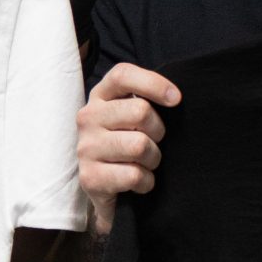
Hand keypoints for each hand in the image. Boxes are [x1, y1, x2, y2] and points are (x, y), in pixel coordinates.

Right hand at [76, 64, 180, 234]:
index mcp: (100, 96)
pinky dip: (146, 182)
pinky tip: (138, 181)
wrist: (102, 186)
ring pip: (140, 145)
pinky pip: (134, 175)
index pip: (123, 75)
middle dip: (158, 131)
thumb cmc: (125, 142)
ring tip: (145, 163)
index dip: (153, 83)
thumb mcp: (132, 115)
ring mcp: (86, 147)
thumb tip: (175, 97)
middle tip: (153, 142)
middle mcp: (88, 117)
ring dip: (153, 158)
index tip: (176, 99)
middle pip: (140, 111)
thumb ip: (146, 100)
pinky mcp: (89, 177)